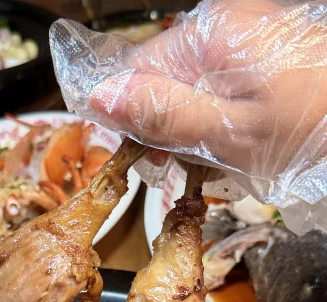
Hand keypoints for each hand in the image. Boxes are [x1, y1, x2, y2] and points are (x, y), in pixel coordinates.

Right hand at [90, 0, 326, 178]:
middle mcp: (226, 27)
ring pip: (192, 91)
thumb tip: (100, 98)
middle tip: (183, 169)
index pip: (133, 71)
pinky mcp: (266, 60)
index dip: (127, 118)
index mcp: (211, 35)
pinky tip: (238, 149)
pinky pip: (223, 92)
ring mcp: (249, 42)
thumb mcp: (228, 134)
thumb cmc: (312, 132)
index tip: (139, 157)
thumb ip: (162, 114)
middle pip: (163, 80)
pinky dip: (221, 125)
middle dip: (165, 129)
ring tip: (218, 164)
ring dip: (193, 133)